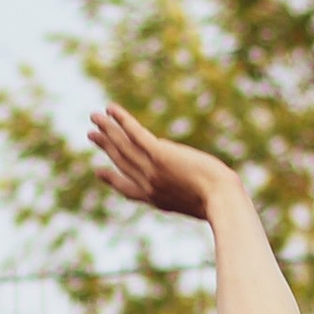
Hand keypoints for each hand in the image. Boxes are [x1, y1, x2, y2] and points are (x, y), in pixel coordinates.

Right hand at [87, 101, 239, 223]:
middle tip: (91, 134)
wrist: (222, 201)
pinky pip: (135, 134)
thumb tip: (187, 169)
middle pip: (122, 161)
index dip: (111, 180)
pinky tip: (111, 110)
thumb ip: (186, 188)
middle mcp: (149, 185)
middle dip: (106, 146)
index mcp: (156, 199)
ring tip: (94, 117)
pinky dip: (122, 121)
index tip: (98, 171)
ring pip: (123, 146)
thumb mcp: (199, 200)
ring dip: (107, 129)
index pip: (127, 189)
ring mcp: (152, 170)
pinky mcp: (160, 155)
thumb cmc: (220, 204)